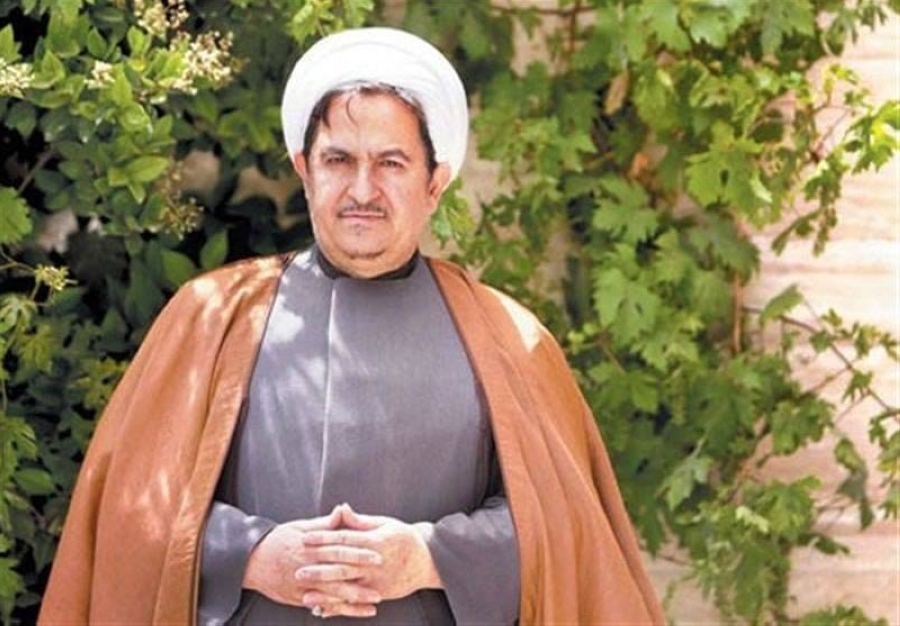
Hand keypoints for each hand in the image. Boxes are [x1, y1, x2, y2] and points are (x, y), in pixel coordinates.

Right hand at [243, 505, 382, 616]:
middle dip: (362, 579)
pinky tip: (353, 612)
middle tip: (382, 582)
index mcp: (312, 547)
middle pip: (340, 573)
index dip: (360, 553)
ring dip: (355, 600)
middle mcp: (309, 567)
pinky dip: (338, 610)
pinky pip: (321, 605)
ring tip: (374, 603)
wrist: (251, 561)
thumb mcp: (300, 527)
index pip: (341, 549)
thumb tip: (342, 511)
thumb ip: (324, 524)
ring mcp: (304, 585)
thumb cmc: (278, 541)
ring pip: (333, 594)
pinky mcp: (299, 597)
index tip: (379, 554)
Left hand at [298, 503, 442, 615]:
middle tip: (298, 570)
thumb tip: (340, 508)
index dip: (324, 538)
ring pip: (347, 587)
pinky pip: (355, 602)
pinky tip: (322, 609)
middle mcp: (374, 562)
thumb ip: (359, 521)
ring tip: (305, 594)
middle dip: (319, 568)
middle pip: (342, 565)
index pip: (344, 539)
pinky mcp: (378, 594)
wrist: (427, 560)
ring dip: (325, 592)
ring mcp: (377, 580)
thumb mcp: (384, 524)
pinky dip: (338, 607)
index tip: (305, 538)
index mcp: (375, 541)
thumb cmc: (403, 538)